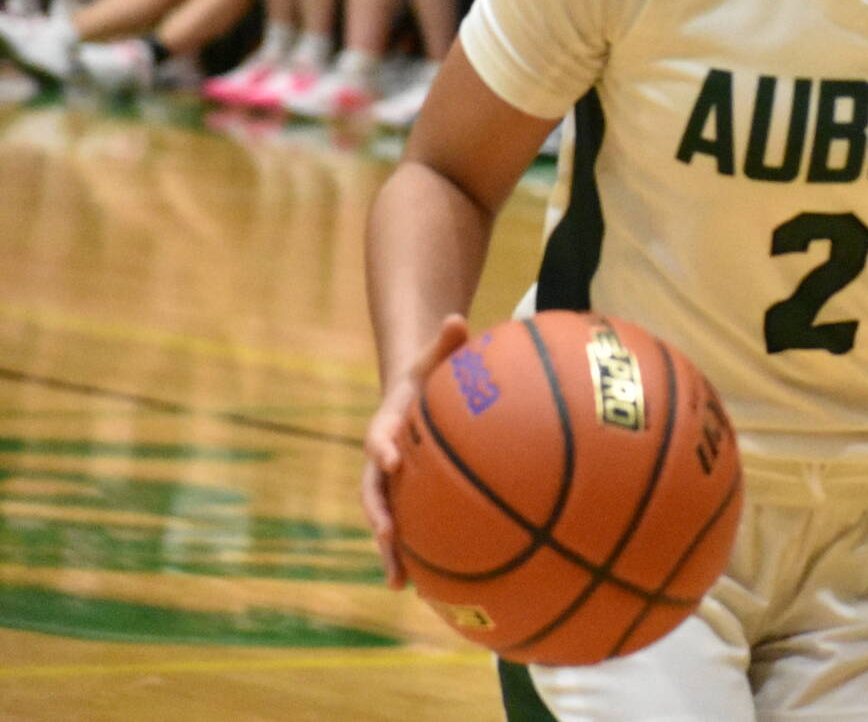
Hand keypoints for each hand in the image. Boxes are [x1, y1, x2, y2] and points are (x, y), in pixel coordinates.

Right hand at [361, 314, 470, 588]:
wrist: (412, 393)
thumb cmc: (427, 375)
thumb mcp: (432, 356)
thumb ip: (445, 341)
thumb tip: (458, 317)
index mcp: (387, 425)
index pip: (378, 438)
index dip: (383, 448)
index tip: (393, 459)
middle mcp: (382, 459)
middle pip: (373, 492)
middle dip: (378, 516)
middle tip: (386, 539)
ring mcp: (392, 483)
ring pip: (385, 520)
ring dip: (389, 550)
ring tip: (401, 584)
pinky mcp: (407, 497)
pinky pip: (409, 528)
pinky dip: (415, 554)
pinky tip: (430, 587)